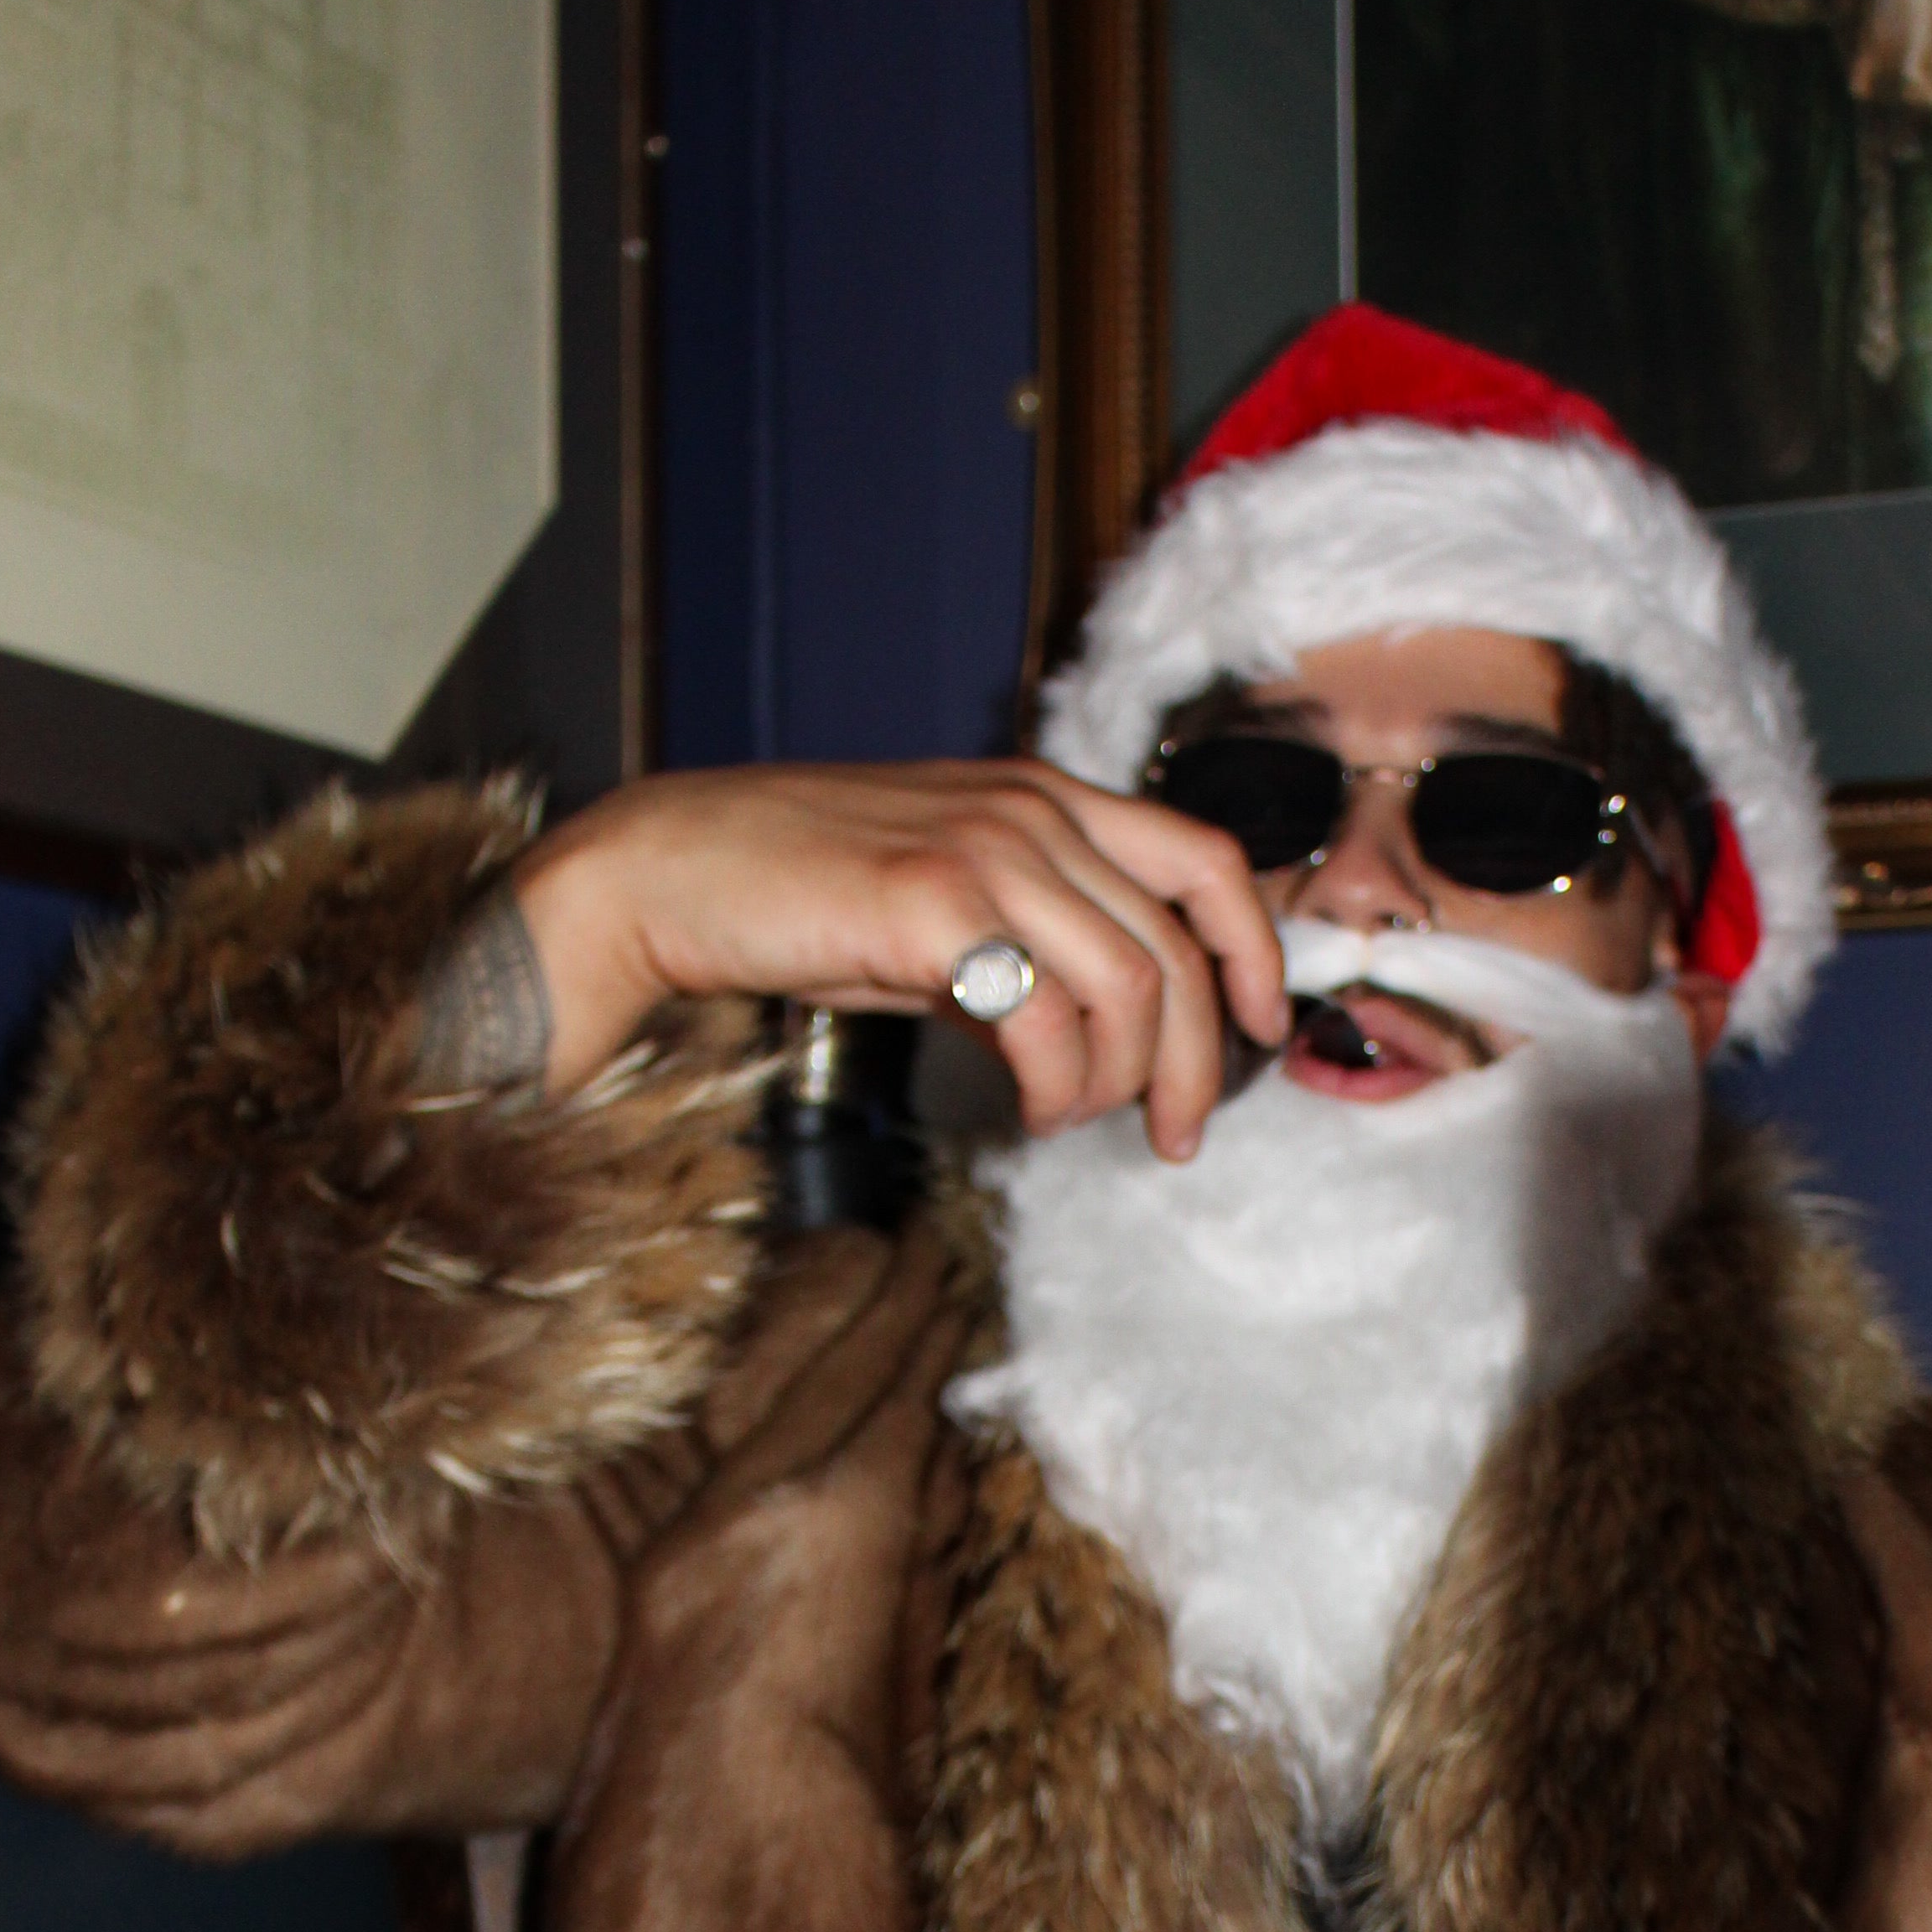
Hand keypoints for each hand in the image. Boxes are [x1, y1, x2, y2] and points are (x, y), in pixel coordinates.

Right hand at [515, 759, 1289, 1164]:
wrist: (673, 869)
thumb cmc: (801, 894)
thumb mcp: (944, 899)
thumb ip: (1030, 939)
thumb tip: (1098, 1036)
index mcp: (1046, 795)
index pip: (1207, 861)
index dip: (1255, 952)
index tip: (1258, 1030)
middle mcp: (1034, 810)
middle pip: (1180, 950)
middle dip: (1194, 1063)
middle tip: (1174, 1136)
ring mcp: (987, 849)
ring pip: (1129, 990)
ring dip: (1115, 1084)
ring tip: (1069, 1120)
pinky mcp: (935, 903)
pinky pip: (1046, 1020)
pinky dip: (1055, 1086)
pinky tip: (1025, 1109)